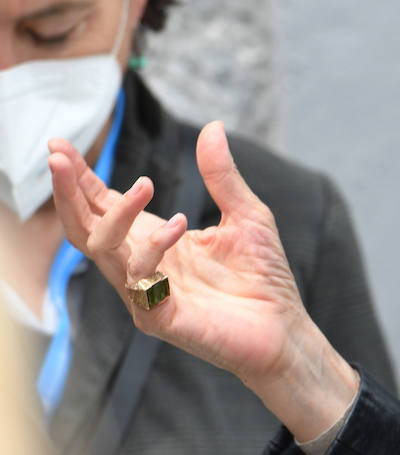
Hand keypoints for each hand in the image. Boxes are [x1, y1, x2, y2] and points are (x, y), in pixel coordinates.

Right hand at [49, 122, 357, 439]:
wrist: (286, 329)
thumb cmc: (264, 278)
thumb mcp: (247, 215)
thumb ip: (222, 175)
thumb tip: (213, 126)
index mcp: (153, 240)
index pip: (102, 205)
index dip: (79, 177)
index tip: (60, 145)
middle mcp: (141, 265)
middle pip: (84, 227)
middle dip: (68, 192)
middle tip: (59, 157)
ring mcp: (145, 293)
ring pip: (102, 252)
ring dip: (115, 215)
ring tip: (146, 184)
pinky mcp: (159, 318)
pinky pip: (139, 282)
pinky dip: (152, 252)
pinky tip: (178, 227)